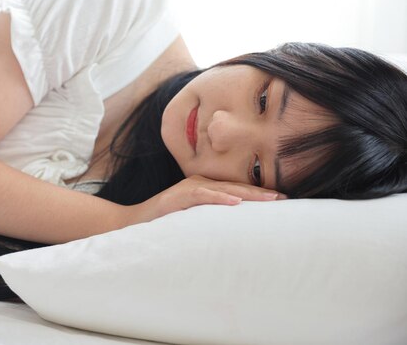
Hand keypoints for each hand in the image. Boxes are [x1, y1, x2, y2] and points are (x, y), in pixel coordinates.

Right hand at [122, 175, 286, 226]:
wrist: (132, 224)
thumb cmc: (162, 224)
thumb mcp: (191, 221)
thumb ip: (209, 220)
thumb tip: (233, 233)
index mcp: (204, 189)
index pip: (236, 190)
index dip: (258, 195)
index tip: (282, 200)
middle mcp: (199, 184)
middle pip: (236, 187)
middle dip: (261, 193)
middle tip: (285, 198)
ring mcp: (188, 188)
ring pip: (224, 189)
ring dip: (248, 194)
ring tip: (270, 199)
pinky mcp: (177, 197)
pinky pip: (202, 195)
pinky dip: (220, 198)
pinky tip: (236, 203)